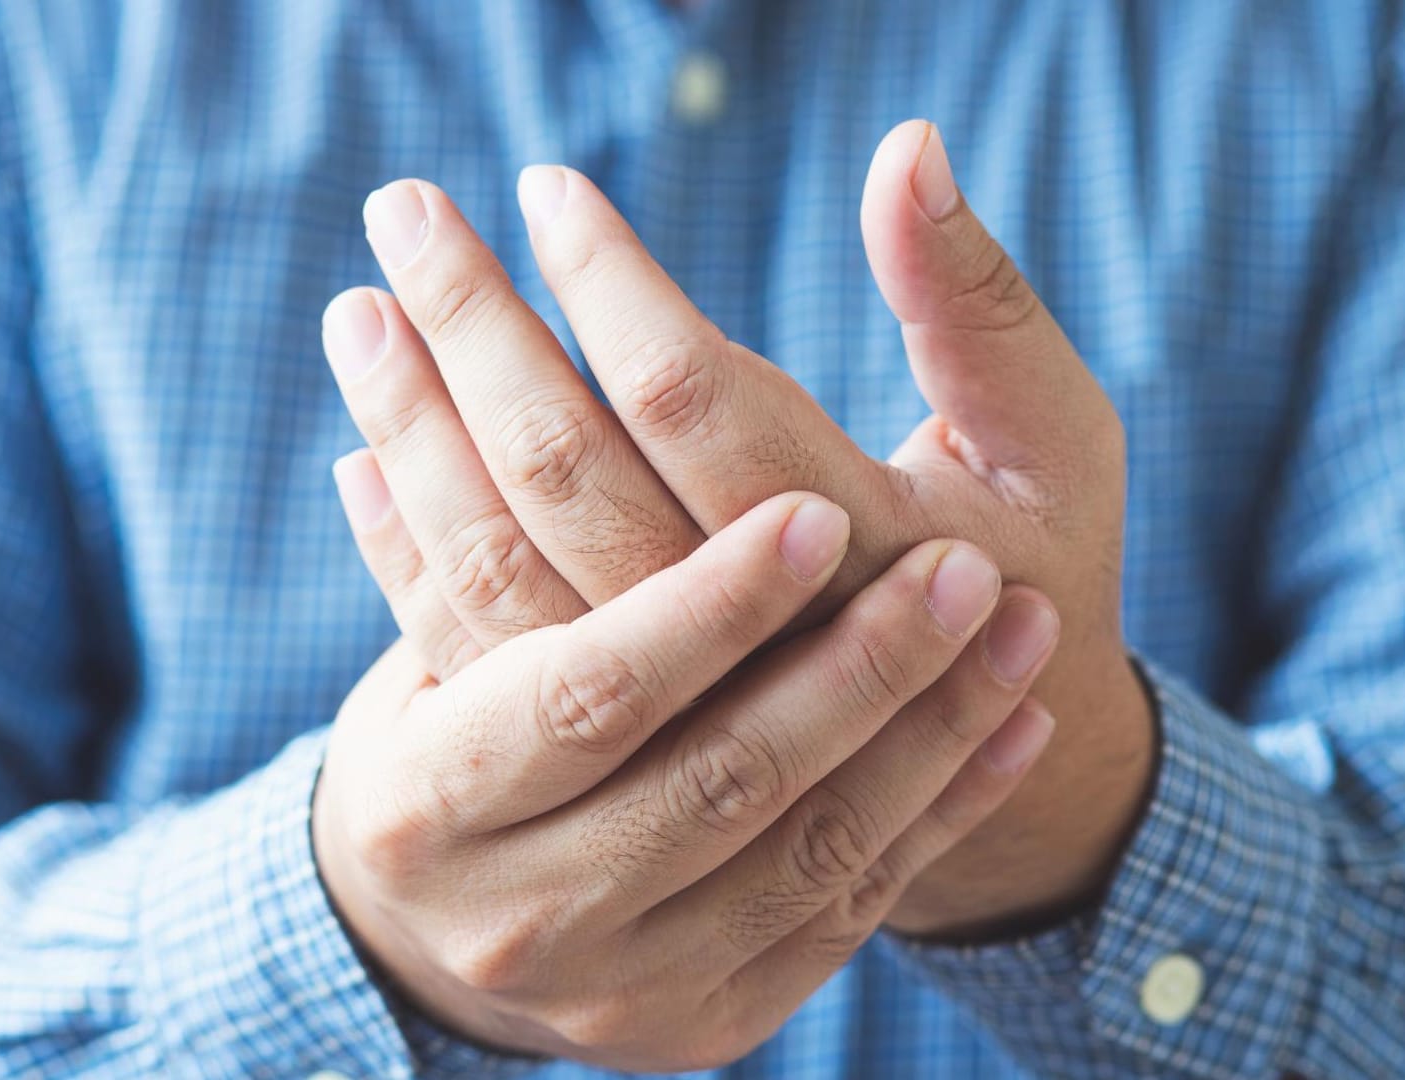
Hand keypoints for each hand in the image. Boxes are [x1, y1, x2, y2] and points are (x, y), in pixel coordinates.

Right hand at [313, 493, 1050, 1069]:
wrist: (466, 920)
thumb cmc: (452, 734)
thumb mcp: (424, 634)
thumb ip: (439, 512)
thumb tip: (417, 398)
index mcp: (430, 791)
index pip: (588, 688)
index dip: (704, 606)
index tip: (816, 515)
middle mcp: (523, 908)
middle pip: (717, 778)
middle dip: (855, 669)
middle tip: (966, 568)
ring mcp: (625, 981)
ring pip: (806, 851)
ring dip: (927, 732)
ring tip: (1018, 620)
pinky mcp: (709, 1016)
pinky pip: (848, 912)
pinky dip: (940, 813)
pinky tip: (1019, 720)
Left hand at [324, 119, 1150, 935]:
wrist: (987, 764)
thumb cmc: (1020, 572)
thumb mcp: (1046, 439)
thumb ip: (974, 303)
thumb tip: (905, 146)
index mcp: (861, 553)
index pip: (696, 400)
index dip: (609, 284)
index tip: (544, 189)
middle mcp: (744, 645)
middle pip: (569, 472)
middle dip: (476, 327)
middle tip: (405, 209)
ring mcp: (663, 707)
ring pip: (500, 560)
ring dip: (416, 430)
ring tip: (358, 312)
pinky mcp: (609, 744)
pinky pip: (478, 645)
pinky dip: (408, 551)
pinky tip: (359, 460)